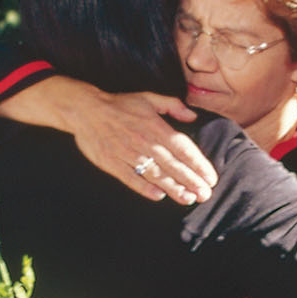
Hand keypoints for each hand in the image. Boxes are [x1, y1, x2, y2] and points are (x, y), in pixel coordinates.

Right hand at [0, 77, 218, 203]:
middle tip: (205, 195)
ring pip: (155, 174)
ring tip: (188, 199)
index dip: (199, 164)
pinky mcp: (112, 162)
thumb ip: (173, 106)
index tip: (210, 177)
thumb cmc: (120, 104)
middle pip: (173, 165)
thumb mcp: (149, 98)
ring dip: (173, 188)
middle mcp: (144, 141)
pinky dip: (145, 188)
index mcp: (156, 126)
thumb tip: (192, 117)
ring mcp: (127, 153)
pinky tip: (159, 196)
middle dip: (191, 181)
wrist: (86, 109)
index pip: (183, 148)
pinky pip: (131, 177)